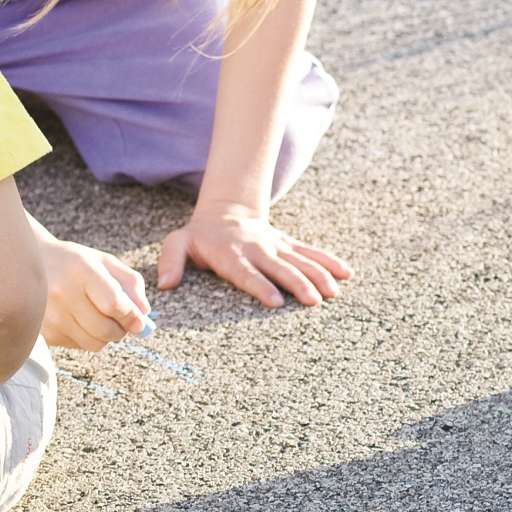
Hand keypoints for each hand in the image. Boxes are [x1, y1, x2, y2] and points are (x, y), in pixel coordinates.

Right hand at [31, 235, 150, 351]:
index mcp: (82, 270)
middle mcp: (63, 293)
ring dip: (106, 337)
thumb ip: (130, 282)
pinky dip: (87, 338)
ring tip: (101, 319)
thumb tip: (144, 312)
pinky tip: (80, 320)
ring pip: (93, 343)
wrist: (27, 265)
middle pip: (105, 329)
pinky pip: (78, 346)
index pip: (113, 303)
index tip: (140, 322)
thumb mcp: (104, 262)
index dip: (131, 316)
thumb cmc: (74, 263)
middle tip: (123, 323)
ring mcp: (51, 315)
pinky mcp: (45, 332)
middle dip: (122, 330)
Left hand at [160, 201, 352, 307]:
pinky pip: (311, 253)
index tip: (276, 301)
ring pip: (300, 261)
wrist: (225, 211)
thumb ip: (170, 261)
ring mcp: (276, 247)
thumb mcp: (178, 243)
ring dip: (318, 275)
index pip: (247, 273)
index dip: (261, 286)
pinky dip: (329, 262)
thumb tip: (165, 284)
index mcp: (232, 255)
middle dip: (298, 284)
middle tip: (314, 300)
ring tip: (334, 292)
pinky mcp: (288, 245)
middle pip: (280, 269)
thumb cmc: (200, 236)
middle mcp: (258, 250)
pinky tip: (346, 273)